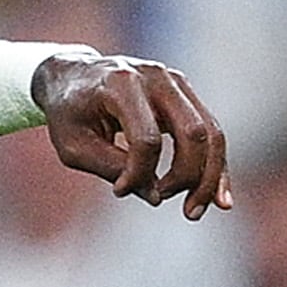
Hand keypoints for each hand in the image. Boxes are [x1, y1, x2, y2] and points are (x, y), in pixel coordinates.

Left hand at [36, 52, 231, 218]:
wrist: (71, 75)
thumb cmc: (68, 113)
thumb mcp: (74, 146)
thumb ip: (111, 168)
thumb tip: (155, 196)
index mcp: (121, 84)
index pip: (146, 139)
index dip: (138, 173)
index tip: (120, 190)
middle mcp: (155, 77)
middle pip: (192, 132)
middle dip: (190, 177)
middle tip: (182, 211)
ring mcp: (174, 81)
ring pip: (210, 131)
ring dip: (210, 176)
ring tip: (196, 211)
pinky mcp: (184, 92)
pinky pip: (209, 129)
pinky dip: (215, 164)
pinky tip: (219, 197)